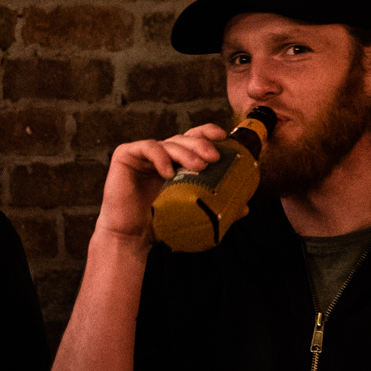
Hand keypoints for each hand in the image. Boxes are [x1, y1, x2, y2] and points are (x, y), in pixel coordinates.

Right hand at [96, 125, 227, 245]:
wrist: (131, 237)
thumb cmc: (158, 223)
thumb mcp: (190, 210)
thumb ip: (214, 205)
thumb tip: (244, 207)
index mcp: (175, 161)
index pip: (192, 139)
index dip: (207, 132)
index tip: (224, 137)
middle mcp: (160, 153)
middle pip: (183, 138)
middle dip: (201, 144)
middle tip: (214, 157)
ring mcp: (143, 153)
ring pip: (168, 142)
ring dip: (186, 152)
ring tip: (199, 166)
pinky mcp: (126, 155)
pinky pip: (146, 148)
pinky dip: (160, 156)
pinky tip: (168, 171)